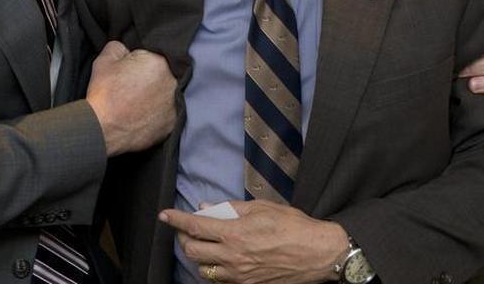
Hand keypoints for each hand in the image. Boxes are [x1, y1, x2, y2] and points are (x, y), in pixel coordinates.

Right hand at [85, 40, 175, 155]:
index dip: (139, 61)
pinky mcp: (172, 124)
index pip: (153, 54)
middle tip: (132, 86)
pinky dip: (156, 113)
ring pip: (166, 93)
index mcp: (159, 61)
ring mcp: (175, 105)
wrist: (101, 129)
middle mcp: (173, 82)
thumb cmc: (103, 94)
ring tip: (136, 101)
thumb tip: (127, 50)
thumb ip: (119, 46)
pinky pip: (166, 113)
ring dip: (155, 94)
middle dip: (150, 76)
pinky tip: (141, 115)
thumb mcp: (105, 59)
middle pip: (163, 73)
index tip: (129, 70)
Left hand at [160, 200, 347, 283]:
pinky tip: (222, 258)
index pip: (194, 226)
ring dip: (199, 255)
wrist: (318, 254)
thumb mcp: (262, 208)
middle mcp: (233, 257)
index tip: (165, 215)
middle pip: (192, 250)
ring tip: (206, 243)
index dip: (175, 219)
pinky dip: (215, 268)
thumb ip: (231, 208)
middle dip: (184, 238)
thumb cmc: (294, 226)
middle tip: (188, 228)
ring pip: (203, 268)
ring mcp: (240, 275)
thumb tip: (206, 207)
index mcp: (235, 233)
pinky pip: (221, 280)